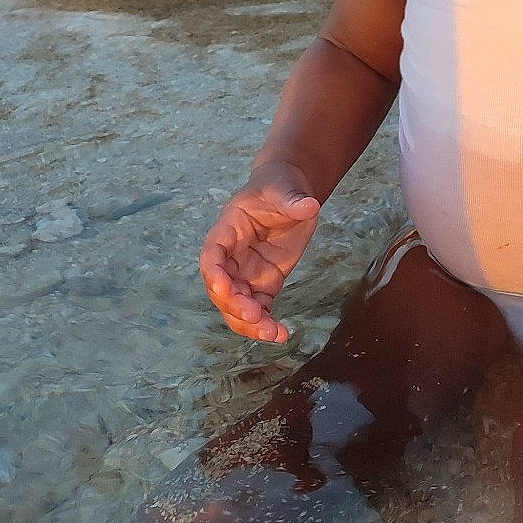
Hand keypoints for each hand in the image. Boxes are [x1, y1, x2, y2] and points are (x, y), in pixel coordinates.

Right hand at [198, 164, 320, 341]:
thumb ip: (292, 199)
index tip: (223, 287)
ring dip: (250, 323)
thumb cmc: (279, 187)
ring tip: (272, 334)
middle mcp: (231, 257)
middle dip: (234, 305)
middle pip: (222, 288)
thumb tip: (310, 206)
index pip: (212, 255)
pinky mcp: (265, 284)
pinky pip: (260, 308)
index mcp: (227, 230)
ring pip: (237, 306)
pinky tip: (281, 335)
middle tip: (255, 315)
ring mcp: (246, 273)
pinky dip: (267, 324)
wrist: (290, 193)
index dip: (213, 273)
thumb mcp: (285, 188)